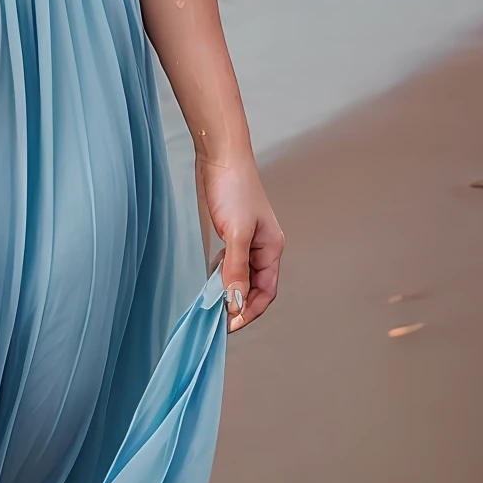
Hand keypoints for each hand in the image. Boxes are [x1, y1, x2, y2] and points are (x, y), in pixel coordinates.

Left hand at [197, 152, 284, 331]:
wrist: (220, 156)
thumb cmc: (233, 189)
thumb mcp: (236, 232)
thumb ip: (235, 268)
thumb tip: (234, 301)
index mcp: (272, 249)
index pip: (265, 292)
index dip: (249, 310)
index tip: (229, 326)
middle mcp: (263, 247)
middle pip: (254, 287)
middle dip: (238, 304)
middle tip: (216, 321)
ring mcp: (246, 240)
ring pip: (240, 275)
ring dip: (228, 291)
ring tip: (211, 304)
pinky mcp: (230, 232)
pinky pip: (230, 262)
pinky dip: (221, 274)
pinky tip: (211, 278)